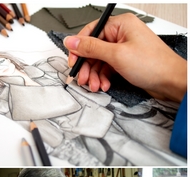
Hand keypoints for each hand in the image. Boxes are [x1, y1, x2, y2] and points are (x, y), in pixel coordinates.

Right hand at [64, 13, 186, 101]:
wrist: (171, 82)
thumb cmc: (154, 65)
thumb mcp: (116, 55)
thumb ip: (91, 48)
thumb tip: (71, 41)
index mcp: (121, 25)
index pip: (90, 32)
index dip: (79, 48)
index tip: (73, 61)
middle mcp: (121, 34)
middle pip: (93, 49)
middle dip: (87, 67)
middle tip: (83, 78)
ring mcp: (123, 48)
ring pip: (98, 61)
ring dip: (94, 75)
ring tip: (95, 85)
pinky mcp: (125, 61)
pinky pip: (106, 68)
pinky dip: (103, 77)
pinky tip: (104, 84)